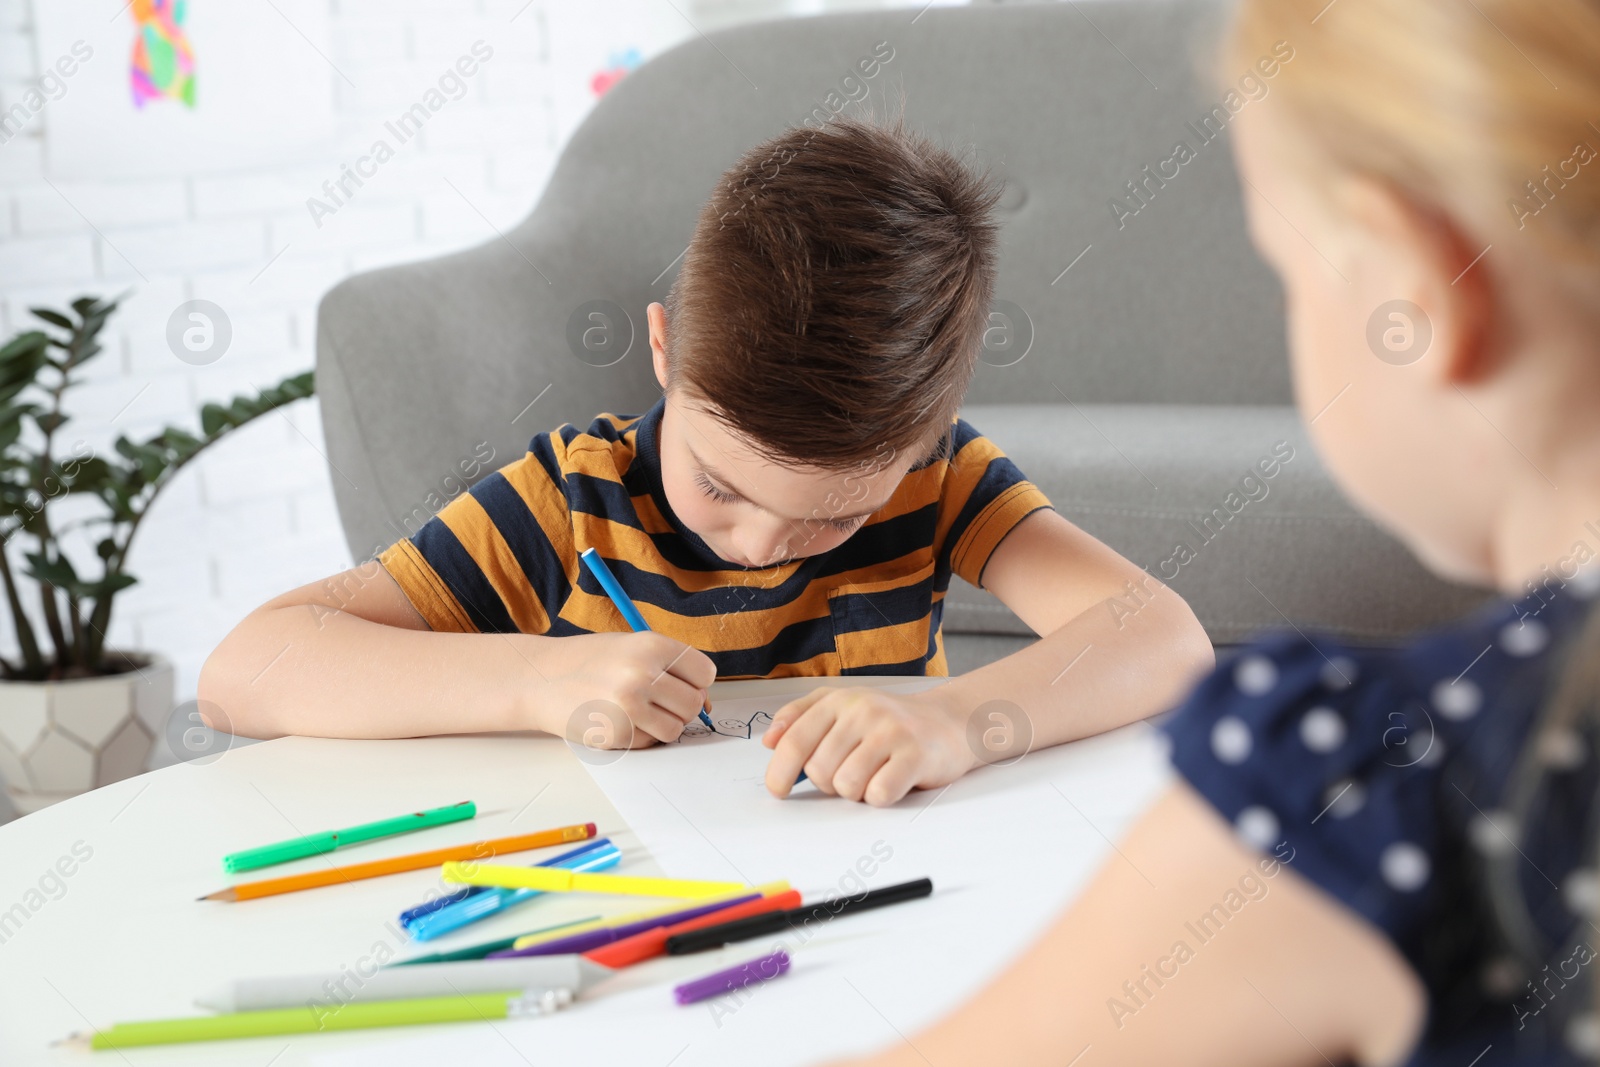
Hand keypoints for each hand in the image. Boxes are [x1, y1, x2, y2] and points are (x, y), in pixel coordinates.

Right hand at [522, 632, 715, 747]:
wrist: (541, 679)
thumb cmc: (590, 661)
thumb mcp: (632, 647)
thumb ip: (670, 667)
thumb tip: (707, 701)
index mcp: (651, 645)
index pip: (705, 673)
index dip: (696, 681)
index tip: (682, 683)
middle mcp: (643, 674)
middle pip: (694, 703)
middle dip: (682, 705)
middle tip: (657, 699)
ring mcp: (630, 707)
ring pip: (677, 728)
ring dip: (663, 723)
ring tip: (638, 710)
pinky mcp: (617, 734)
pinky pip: (652, 742)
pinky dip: (642, 735)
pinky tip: (620, 719)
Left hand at [760, 686, 975, 805]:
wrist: (949, 722)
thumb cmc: (891, 722)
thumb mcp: (844, 708)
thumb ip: (801, 718)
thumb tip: (769, 740)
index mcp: (840, 700)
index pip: (795, 740)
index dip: (779, 772)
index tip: (778, 790)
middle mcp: (864, 711)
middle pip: (819, 770)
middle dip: (829, 783)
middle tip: (851, 772)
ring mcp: (891, 731)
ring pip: (846, 785)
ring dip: (856, 792)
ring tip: (873, 775)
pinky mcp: (916, 755)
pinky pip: (878, 794)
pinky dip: (880, 797)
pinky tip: (891, 781)